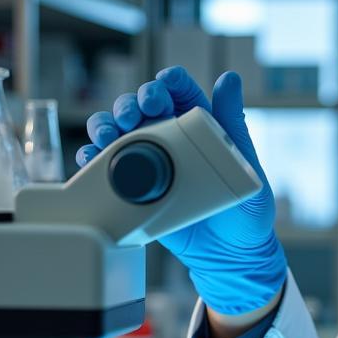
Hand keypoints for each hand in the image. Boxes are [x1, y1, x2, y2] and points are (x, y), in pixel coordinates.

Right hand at [77, 66, 285, 314]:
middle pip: (140, 107)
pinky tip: (91, 156)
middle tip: (136, 113)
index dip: (168, 83)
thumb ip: (234, 125)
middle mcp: (170, 138)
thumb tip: (229, 80)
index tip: (163, 84)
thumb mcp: (245, 165)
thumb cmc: (246, 212)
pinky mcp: (133, 189)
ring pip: (116, 131)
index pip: (179, 92)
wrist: (230, 257)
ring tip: (108, 133)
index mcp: (200, 126)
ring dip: (105, 124)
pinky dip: (91, 157)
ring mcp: (148, 163)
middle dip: (131, 102)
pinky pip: (105, 168)